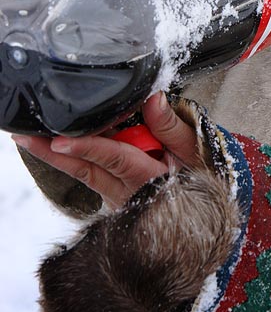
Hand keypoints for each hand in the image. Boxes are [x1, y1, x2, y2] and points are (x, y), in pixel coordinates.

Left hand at [12, 92, 201, 209]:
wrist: (205, 213)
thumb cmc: (202, 177)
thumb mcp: (195, 150)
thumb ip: (171, 126)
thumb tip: (152, 98)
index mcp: (149, 178)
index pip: (114, 158)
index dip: (87, 148)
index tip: (60, 141)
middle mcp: (127, 191)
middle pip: (85, 169)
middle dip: (52, 153)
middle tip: (24, 137)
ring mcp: (117, 196)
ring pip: (83, 174)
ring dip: (55, 157)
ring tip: (27, 138)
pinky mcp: (114, 194)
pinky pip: (90, 175)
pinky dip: (72, 160)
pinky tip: (51, 146)